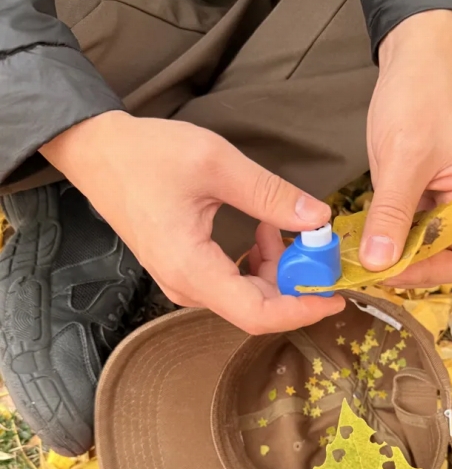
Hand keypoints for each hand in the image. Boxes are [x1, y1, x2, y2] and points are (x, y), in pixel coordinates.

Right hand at [40, 112, 344, 333]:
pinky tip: (262, 229)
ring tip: (279, 223)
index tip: (335, 297)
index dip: (302, 311)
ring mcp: (184, 283)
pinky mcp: (186, 272)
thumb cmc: (148, 156)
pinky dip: (257, 263)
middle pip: (257, 308)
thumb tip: (320, 218)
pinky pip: (232, 283)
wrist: (99, 153)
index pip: (258, 314)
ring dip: (276, 268)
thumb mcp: (216, 164)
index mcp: (192, 268)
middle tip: (315, 244)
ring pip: (247, 296)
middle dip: (294, 283)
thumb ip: (271, 195)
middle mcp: (186, 287)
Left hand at [359, 11, 451, 286]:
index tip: (387, 272)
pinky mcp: (420, 197)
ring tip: (355, 258)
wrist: (414, 59)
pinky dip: (384, 237)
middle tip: (362, 270)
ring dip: (390, 256)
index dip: (428, 275)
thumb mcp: (404, 158)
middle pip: (441, 261)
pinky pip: (404, 230)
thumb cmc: (419, 99)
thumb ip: (392, 213)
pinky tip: (358, 239)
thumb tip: (378, 264)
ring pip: (419, 249)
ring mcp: (443, 204)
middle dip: (405, 269)